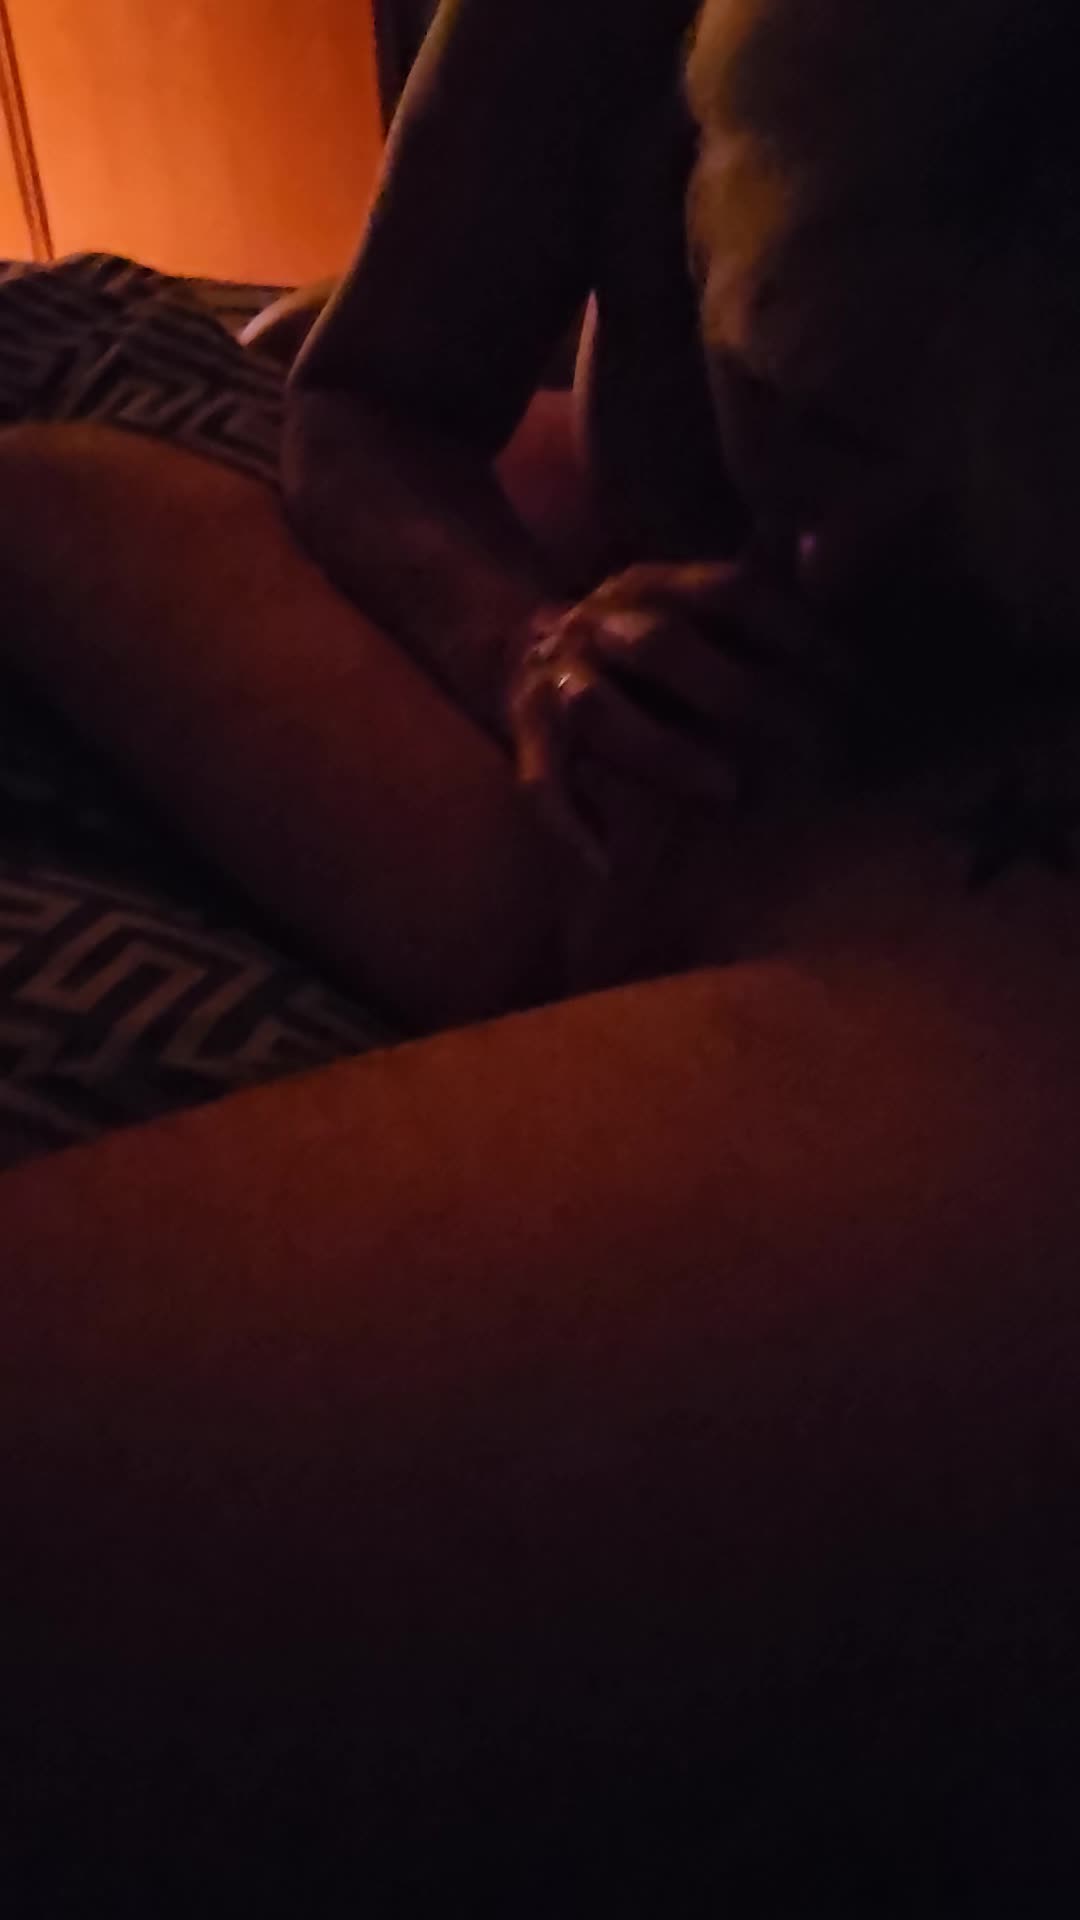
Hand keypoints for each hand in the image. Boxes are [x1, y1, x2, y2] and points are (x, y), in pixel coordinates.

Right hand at [506, 560, 831, 870]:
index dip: (794, 631)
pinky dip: (570, 823)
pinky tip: (606, 865)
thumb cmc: (638, 641)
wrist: (517, 646)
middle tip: (807, 747)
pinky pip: (542, 781)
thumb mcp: (693, 603)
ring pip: (599, 712)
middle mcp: (600, 622)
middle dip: (733, 693)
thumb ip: (763, 585)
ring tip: (727, 791)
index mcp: (654, 584)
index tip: (856, 678)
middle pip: (659, 647)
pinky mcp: (524, 731)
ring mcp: (557, 678)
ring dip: (664, 753)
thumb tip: (837, 550)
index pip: (731, 593)